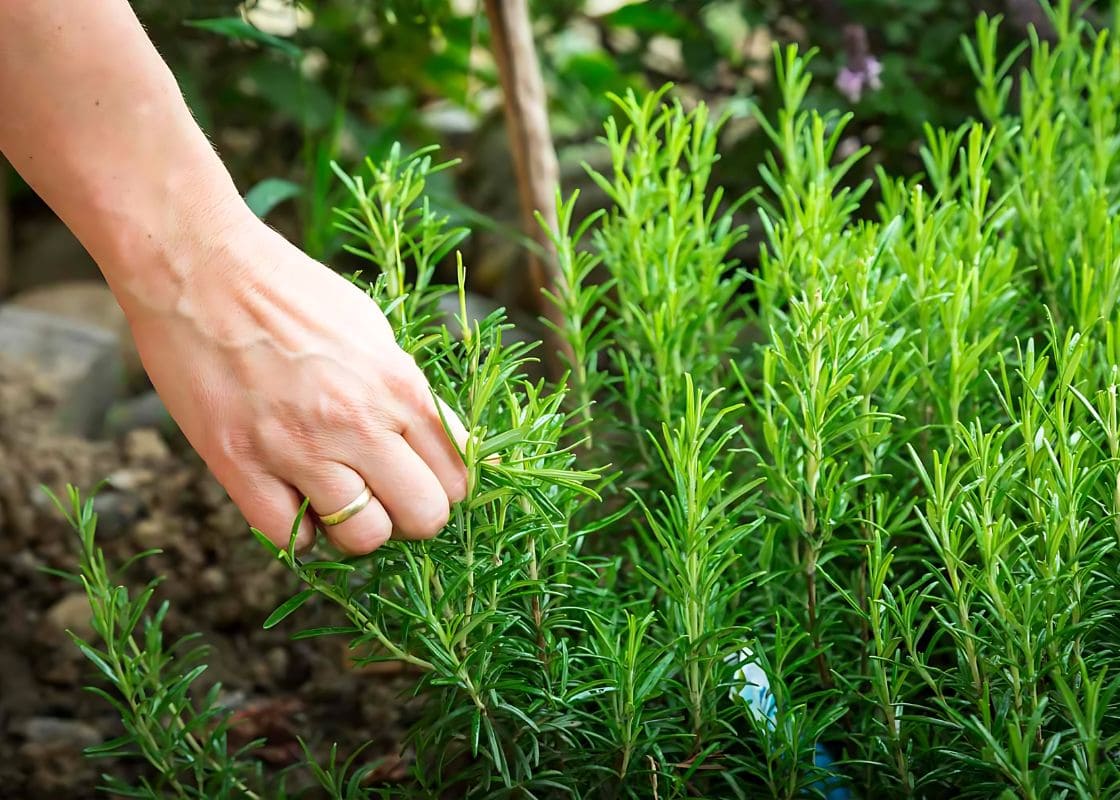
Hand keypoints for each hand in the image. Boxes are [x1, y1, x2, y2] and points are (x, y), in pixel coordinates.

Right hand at [121, 214, 468, 553]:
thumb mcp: (373, 332)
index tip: (422, 482)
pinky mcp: (240, 466)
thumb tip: (453, 445)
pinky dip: (298, 530)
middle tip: (386, 497)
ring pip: (363, 537)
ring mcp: (298, 448)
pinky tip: (292, 498)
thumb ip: (411, 394)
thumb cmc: (291, 293)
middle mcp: (357, 423)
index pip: (457, 477)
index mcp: (398, 386)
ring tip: (336, 496)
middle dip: (410, 516)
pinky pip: (291, 538)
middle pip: (423, 517)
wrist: (199, 268)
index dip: (444, 488)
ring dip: (355, 527)